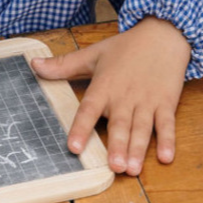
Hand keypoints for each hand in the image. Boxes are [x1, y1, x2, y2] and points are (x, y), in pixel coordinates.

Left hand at [30, 16, 189, 175]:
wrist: (163, 34)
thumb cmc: (127, 47)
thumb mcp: (94, 54)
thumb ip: (64, 64)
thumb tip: (33, 64)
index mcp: (105, 86)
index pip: (89, 109)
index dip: (81, 128)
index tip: (74, 148)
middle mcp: (125, 96)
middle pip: (120, 124)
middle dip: (118, 146)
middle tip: (114, 167)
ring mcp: (147, 101)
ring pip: (142, 128)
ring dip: (138, 149)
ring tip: (133, 169)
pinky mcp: (166, 102)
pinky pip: (167, 124)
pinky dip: (168, 140)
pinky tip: (166, 157)